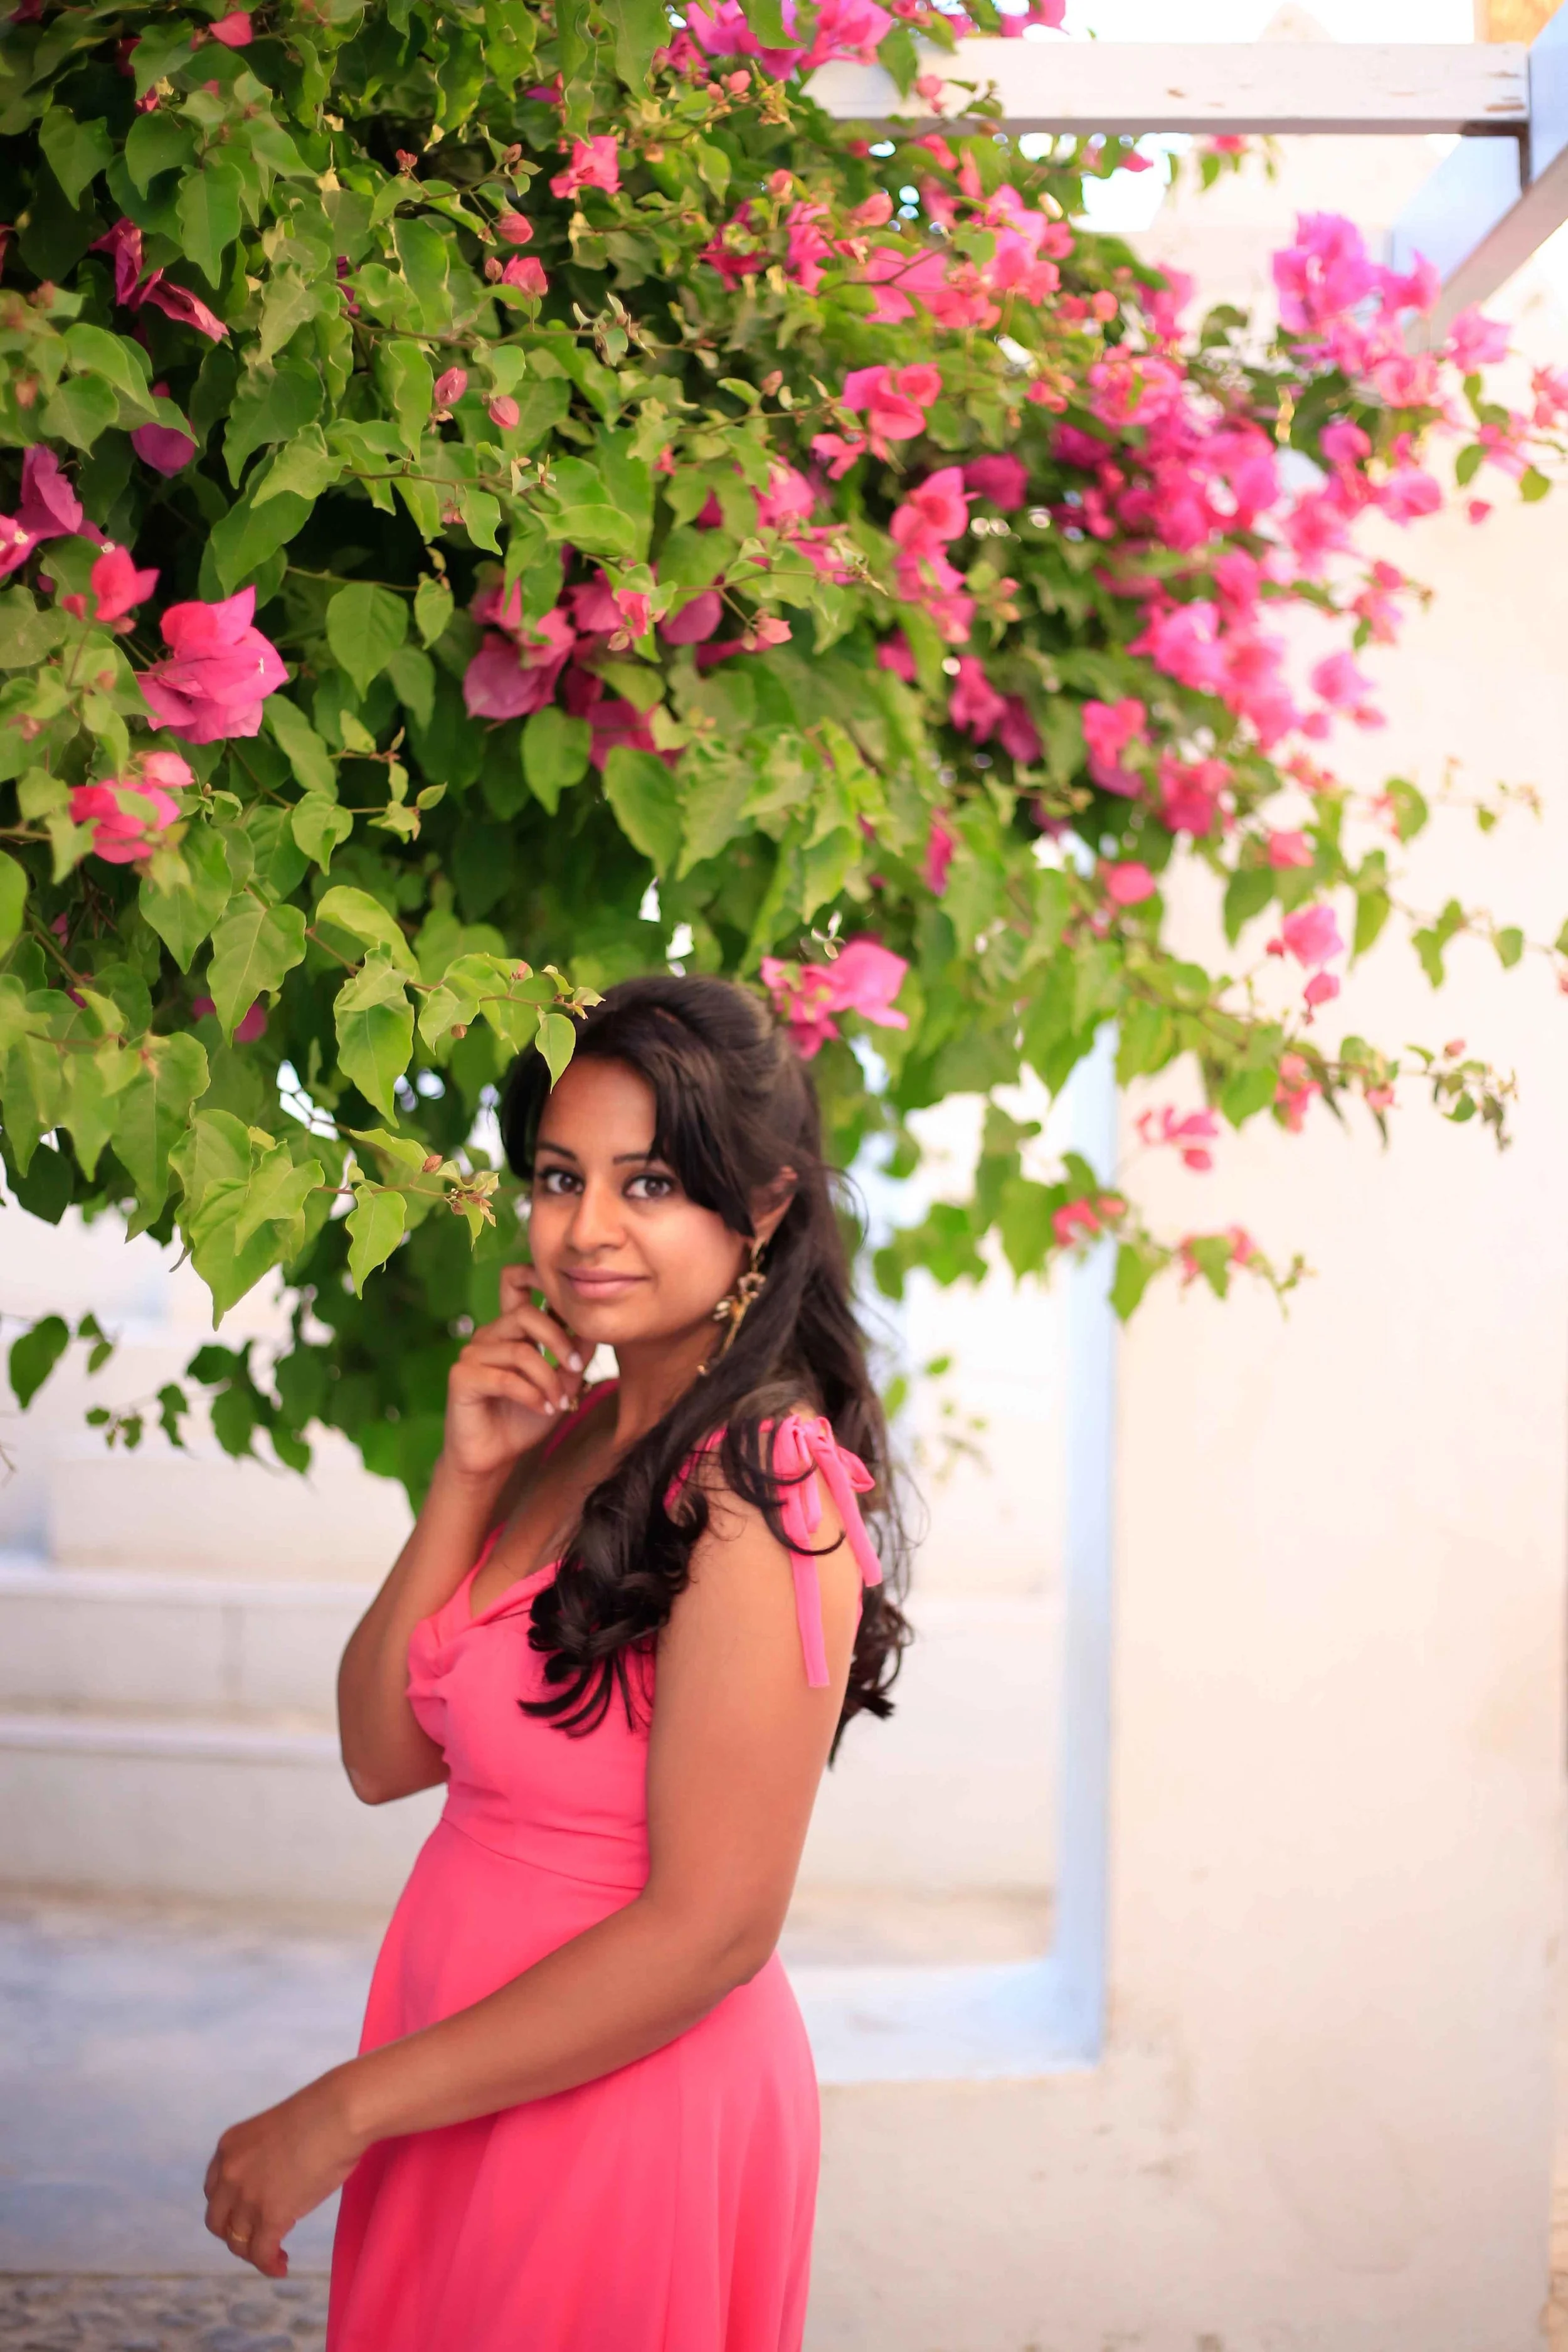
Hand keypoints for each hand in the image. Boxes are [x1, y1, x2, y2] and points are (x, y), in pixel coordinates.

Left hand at [203, 2070, 364, 2278]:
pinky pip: (261, 2253)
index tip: (247, 2215)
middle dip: (235, 2233)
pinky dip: (269, 2265)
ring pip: (238, 2242)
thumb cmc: (321, 2112)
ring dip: (254, 2253)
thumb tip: (276, 2179)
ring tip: (276, 2255)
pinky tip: (282, 2267)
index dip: (229, 2208)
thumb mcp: (274, 2131)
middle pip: (218, 2221)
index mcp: (228, 2147)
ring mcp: (247, 2197)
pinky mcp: (270, 2217)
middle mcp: (229, 2173)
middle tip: (258, 2236)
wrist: (338, 2114)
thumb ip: (263, 2157)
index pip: (213, 2190)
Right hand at [442, 1263, 585, 1484]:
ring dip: (548, 1379)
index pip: (515, 1284)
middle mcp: (489, 1335)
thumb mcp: (560, 1384)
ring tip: (560, 1401)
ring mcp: (472, 1353)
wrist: (495, 1457)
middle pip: (526, 1314)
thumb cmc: (526, 1418)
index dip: (535, 1274)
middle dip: (558, 1339)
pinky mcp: (462, 1376)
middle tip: (575, 1367)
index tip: (566, 1286)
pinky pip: (505, 1378)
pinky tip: (544, 1409)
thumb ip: (574, 1355)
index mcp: (510, 1330)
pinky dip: (532, 1395)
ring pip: (521, 1350)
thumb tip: (593, 1328)